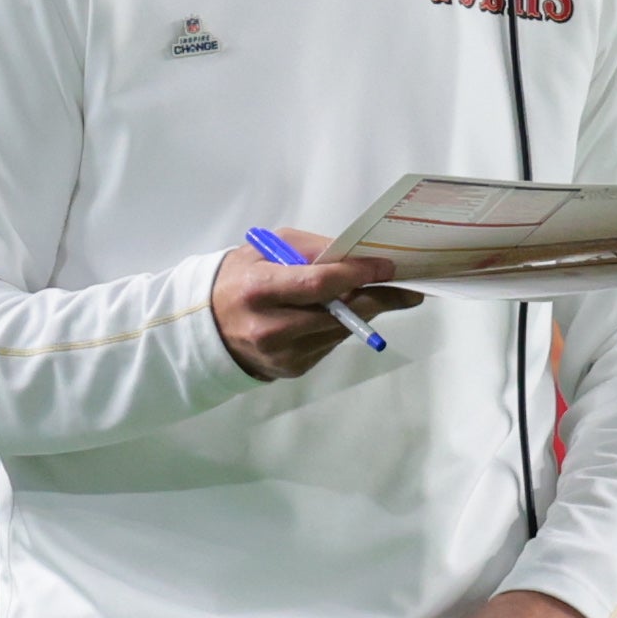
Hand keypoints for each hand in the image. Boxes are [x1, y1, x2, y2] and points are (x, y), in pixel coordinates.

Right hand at [211, 243, 421, 382]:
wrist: (208, 325)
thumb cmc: (242, 278)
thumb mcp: (267, 248)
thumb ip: (310, 249)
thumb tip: (357, 255)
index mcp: (259, 290)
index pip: (318, 284)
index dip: (356, 275)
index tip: (386, 267)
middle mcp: (270, 327)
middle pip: (338, 314)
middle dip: (378, 299)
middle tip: (408, 291)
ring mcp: (282, 354)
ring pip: (340, 331)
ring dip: (365, 313)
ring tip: (382, 295)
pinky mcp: (292, 369)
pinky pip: (330, 344)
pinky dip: (341, 327)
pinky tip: (342, 313)